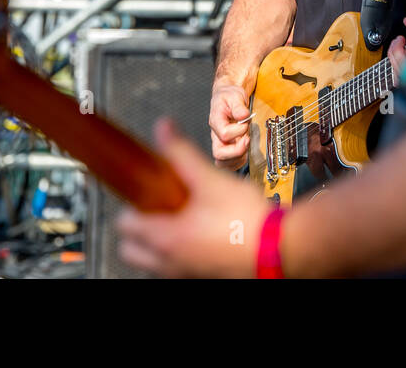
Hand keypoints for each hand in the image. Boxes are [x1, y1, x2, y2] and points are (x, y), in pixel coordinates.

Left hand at [116, 118, 270, 277]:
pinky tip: (206, 232)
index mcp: (165, 239)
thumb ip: (182, 153)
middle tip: (162, 206)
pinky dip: (182, 251)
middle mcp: (169, 263)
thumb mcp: (210, 179)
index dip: (132, 203)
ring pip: (155, 260)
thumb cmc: (245, 219)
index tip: (148, 190)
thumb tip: (163, 128)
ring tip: (186, 217)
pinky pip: (179, 267)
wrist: (280, 249)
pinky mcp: (204, 276)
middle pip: (131, 250)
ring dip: (160, 241)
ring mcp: (186, 274)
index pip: (124, 224)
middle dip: (140, 228)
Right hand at [209, 83, 250, 169]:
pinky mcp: (226, 149)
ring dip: (238, 158)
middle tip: (247, 139)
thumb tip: (243, 115)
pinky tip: (245, 151)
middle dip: (237, 151)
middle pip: (219, 154)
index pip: (224, 134)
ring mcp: (220, 144)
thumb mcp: (235, 95)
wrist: (228, 98)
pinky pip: (228, 165)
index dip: (237, 132)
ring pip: (222, 163)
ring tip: (246, 144)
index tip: (246, 124)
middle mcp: (216, 135)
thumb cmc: (229, 97)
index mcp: (216, 121)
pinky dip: (238, 162)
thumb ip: (238, 105)